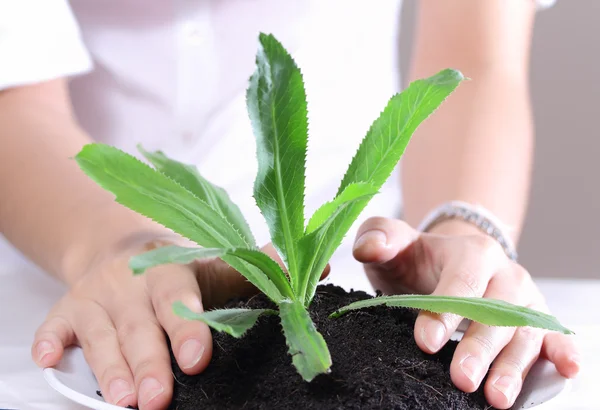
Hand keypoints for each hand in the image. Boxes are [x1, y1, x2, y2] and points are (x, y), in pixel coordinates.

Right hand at [30, 234, 273, 409]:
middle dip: (148, 363)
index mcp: (172, 272)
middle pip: (139, 325)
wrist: (122, 248)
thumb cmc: (177, 271)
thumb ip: (260, 270)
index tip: (197, 358)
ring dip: (109, 368)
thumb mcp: (217, 265)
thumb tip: (318, 271)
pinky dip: (51, 341)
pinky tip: (51, 359)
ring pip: (101, 334)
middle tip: (157, 398)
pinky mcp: (68, 308)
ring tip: (123, 401)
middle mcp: (132, 283)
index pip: (180, 300)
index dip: (187, 328)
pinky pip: (55, 325)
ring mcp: (97, 296)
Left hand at [353, 217, 579, 409]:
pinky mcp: (534, 323)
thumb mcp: (392, 244)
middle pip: (498, 312)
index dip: (446, 311)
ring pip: (525, 332)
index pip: (463, 281)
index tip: (425, 342)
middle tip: (462, 379)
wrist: (442, 263)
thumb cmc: (415, 259)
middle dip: (480, 347)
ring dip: (514, 366)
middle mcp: (505, 275)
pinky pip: (553, 337)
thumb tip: (368, 246)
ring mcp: (524, 300)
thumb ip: (377, 238)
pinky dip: (562, 353)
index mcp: (472, 251)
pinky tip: (564, 370)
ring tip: (496, 398)